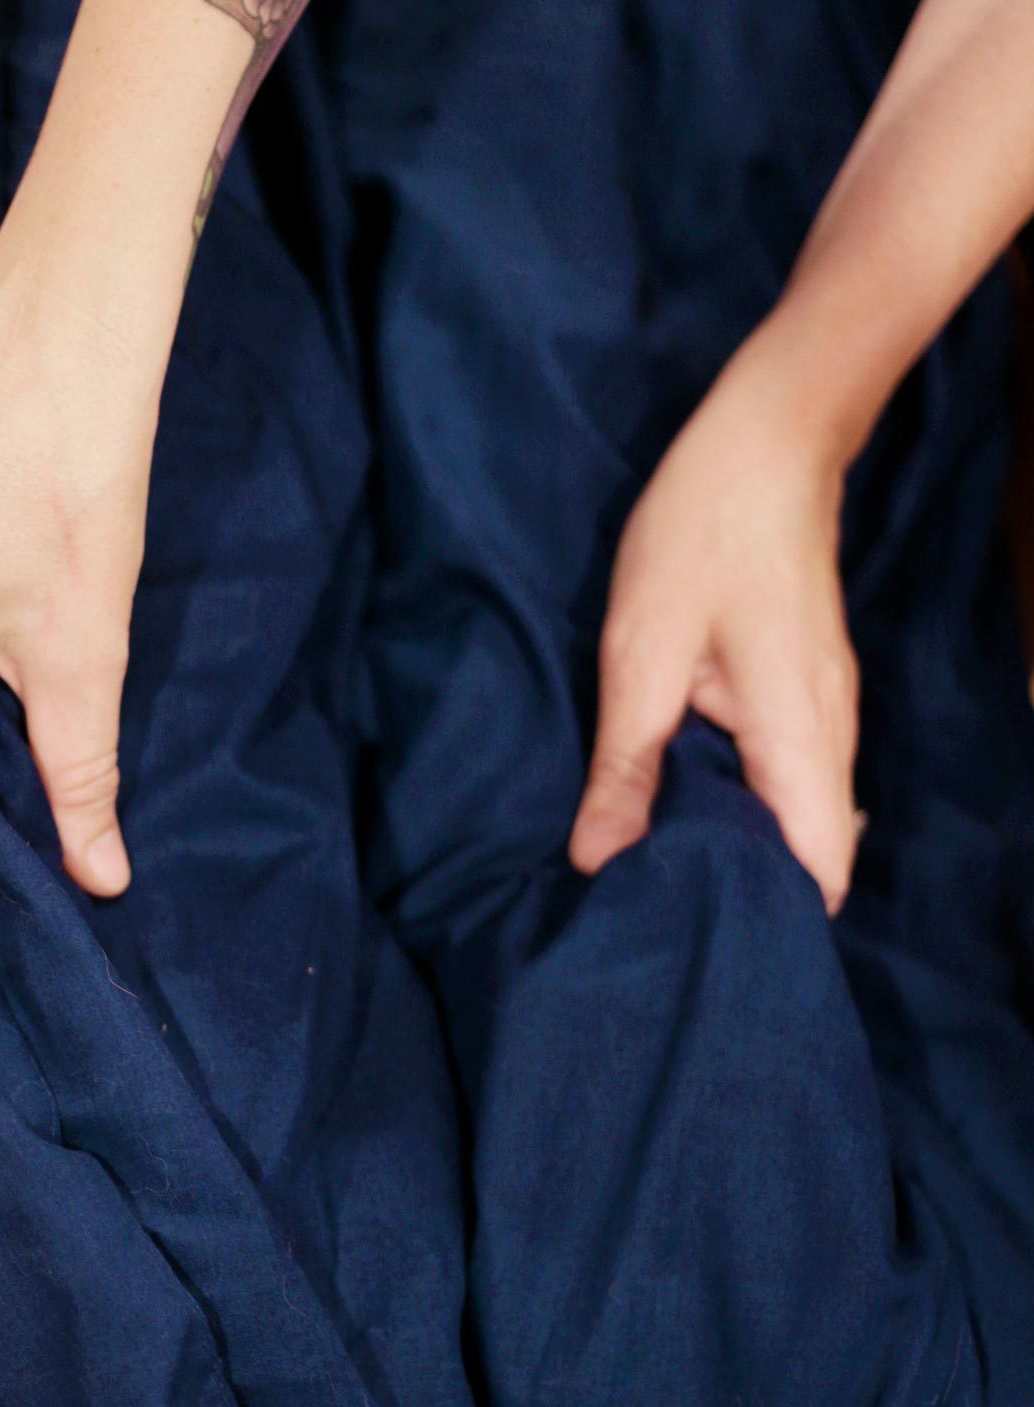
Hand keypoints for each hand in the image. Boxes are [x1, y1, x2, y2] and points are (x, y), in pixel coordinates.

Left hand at [568, 336, 862, 912]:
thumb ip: (625, 765)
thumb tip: (596, 861)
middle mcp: (830, 735)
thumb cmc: (701, 535)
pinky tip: (679, 805)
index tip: (698, 944)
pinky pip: (788, 775)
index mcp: (799, 735)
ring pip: (800, 815)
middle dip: (744, 892)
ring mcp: (826, 712)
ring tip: (657, 876)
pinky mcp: (807, 692)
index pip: (816, 868)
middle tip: (656, 919)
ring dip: (739, 847)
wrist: (765, 442)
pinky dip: (742, 802)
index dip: (769, 917)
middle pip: (812, 854)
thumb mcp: (641, 654)